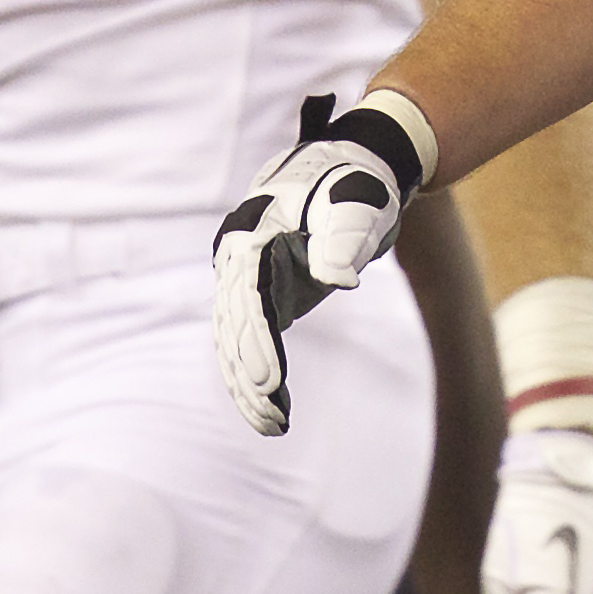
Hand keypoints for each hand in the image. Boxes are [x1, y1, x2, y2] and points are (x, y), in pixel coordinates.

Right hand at [209, 95, 427, 435]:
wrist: (353, 167)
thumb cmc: (356, 182)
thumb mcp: (356, 204)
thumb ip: (344, 239)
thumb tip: (340, 278)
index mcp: (253, 233)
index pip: (249, 296)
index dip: (257, 340)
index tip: (268, 380)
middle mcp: (240, 258)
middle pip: (236, 325)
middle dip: (250, 373)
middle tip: (270, 417)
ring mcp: (248, 278)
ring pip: (236, 339)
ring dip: (248, 383)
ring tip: (270, 425)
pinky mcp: (265, 294)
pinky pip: (251, 340)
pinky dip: (256, 375)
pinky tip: (270, 410)